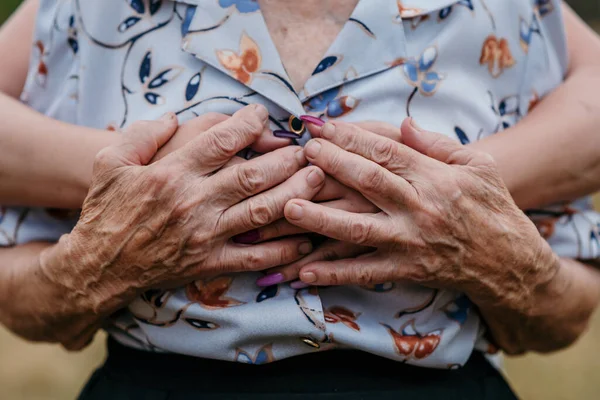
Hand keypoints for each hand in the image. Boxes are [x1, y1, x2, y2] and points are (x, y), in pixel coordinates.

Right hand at [39, 105, 325, 314]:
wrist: (99, 266)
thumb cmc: (106, 211)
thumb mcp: (110, 163)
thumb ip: (142, 135)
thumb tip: (172, 117)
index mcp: (172, 173)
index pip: (221, 141)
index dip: (250, 124)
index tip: (265, 116)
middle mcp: (194, 202)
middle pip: (252, 175)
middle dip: (286, 159)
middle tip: (309, 149)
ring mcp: (206, 235)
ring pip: (261, 212)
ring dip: (295, 195)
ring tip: (318, 179)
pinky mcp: (211, 263)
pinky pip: (254, 257)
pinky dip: (283, 250)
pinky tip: (305, 239)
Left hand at [283, 118, 557, 311]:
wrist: (509, 261)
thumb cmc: (492, 206)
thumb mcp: (477, 165)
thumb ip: (437, 144)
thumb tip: (402, 124)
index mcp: (436, 178)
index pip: (387, 152)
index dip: (351, 138)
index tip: (322, 126)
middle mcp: (420, 208)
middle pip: (369, 182)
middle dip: (332, 165)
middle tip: (301, 152)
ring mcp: (411, 242)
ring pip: (360, 229)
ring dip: (322, 219)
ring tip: (289, 208)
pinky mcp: (406, 270)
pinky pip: (366, 272)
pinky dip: (335, 273)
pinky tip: (305, 271)